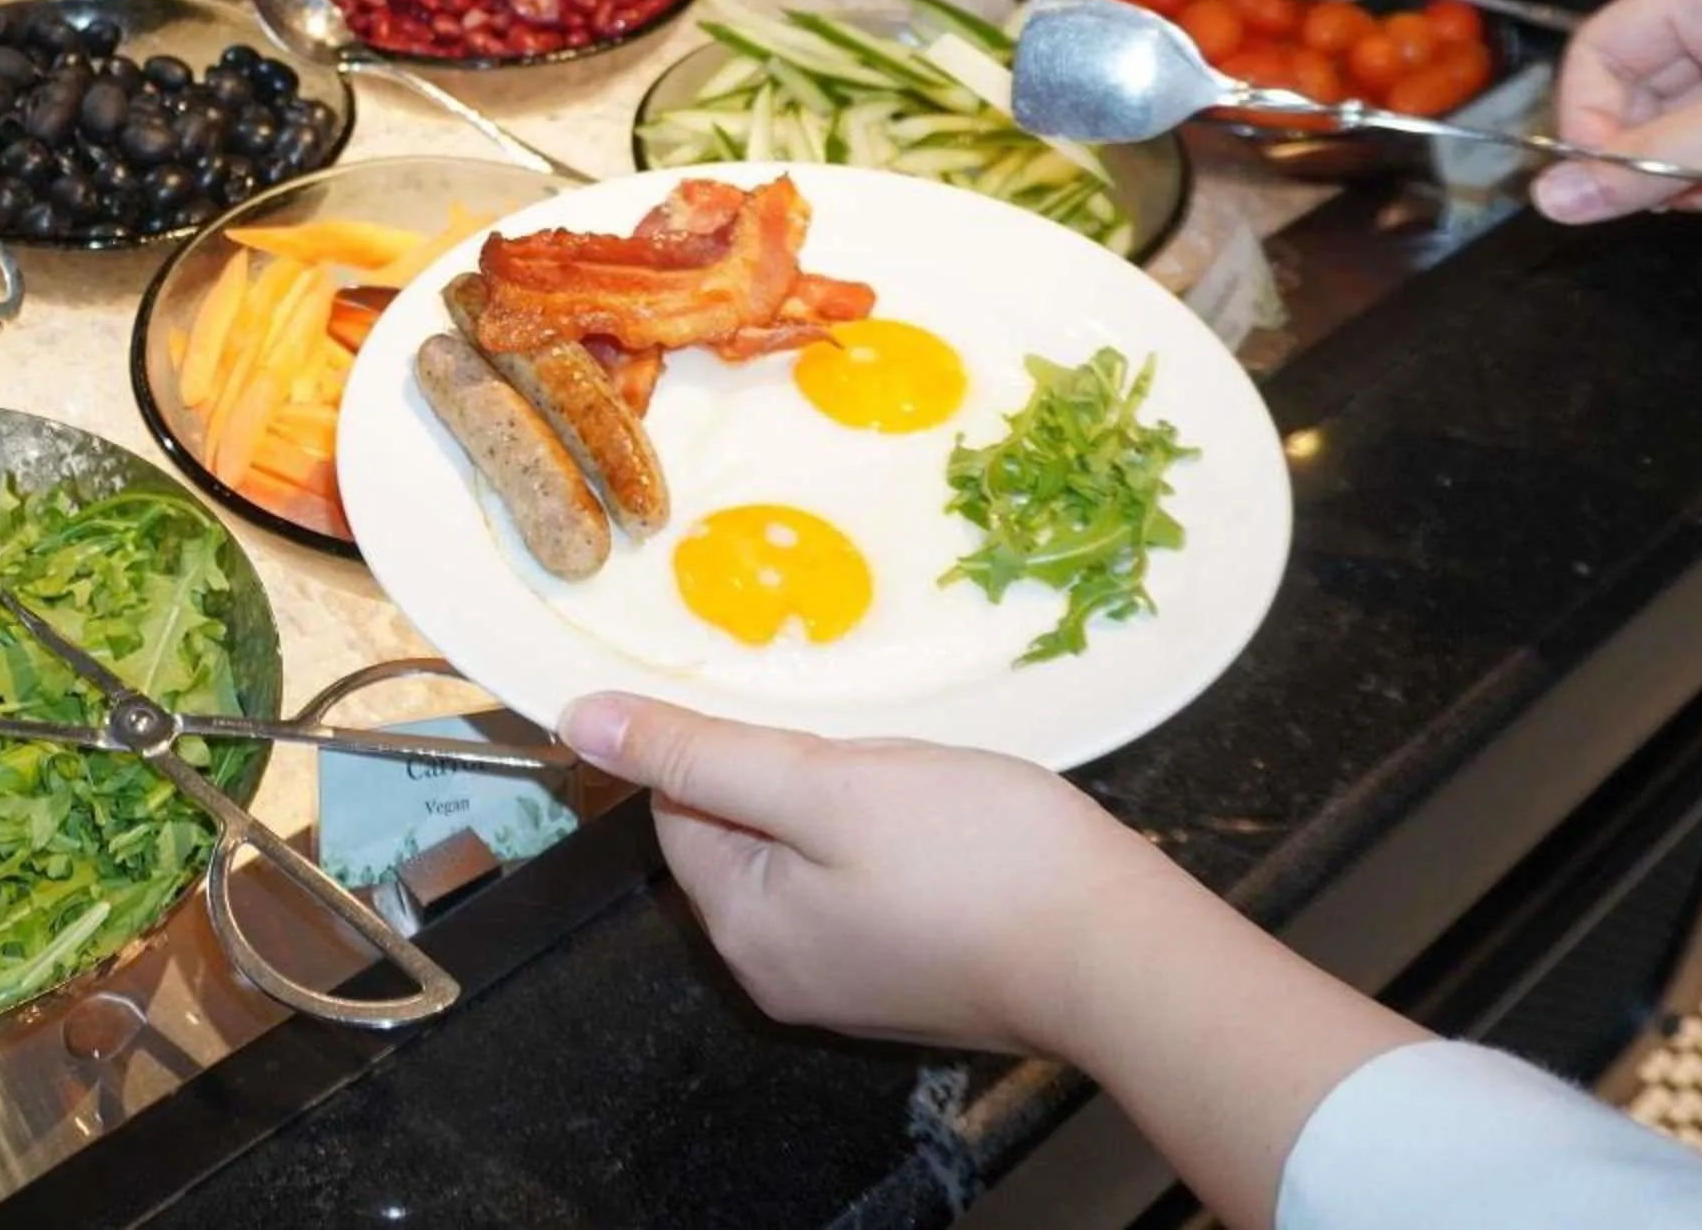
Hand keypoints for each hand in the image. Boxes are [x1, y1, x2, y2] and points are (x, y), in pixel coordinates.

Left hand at [561, 693, 1428, 1229]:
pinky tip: (951, 831)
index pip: (682, 806)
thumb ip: (696, 751)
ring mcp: (852, 982)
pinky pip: (871, 885)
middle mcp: (783, 972)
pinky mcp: (915, 975)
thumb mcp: (821, 781)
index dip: (738, 748)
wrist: (1123, 951)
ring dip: (855, 803)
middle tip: (877, 764)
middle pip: (747, 830)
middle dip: (804, 776)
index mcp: (744, 929)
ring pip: (814, 850)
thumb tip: (579, 720)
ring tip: (921, 796)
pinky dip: (900, 843)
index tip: (808, 729)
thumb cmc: (976, 859)